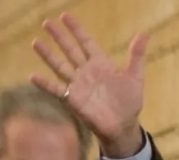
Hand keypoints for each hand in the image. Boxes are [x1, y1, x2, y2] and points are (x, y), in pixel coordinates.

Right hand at [31, 13, 148, 157]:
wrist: (124, 126)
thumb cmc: (130, 102)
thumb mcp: (135, 77)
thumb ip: (137, 55)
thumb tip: (145, 34)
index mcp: (100, 63)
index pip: (86, 41)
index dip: (76, 29)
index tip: (65, 15)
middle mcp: (86, 71)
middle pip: (70, 50)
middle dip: (58, 36)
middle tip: (46, 22)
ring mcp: (78, 85)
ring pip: (60, 66)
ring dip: (48, 55)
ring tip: (36, 42)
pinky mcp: (73, 100)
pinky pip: (56, 90)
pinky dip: (45, 84)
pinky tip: (33, 76)